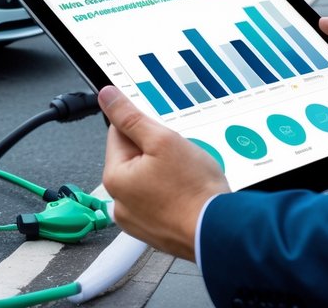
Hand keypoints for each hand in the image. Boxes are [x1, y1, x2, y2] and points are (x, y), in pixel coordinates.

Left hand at [99, 85, 229, 260]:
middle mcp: (120, 203)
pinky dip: (172, 193)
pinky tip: (188, 193)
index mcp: (115, 178)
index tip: (162, 134)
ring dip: (165, 172)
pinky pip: (159, 199)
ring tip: (186, 177)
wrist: (220, 231)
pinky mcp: (156, 229)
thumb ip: (130, 117)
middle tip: (180, 157)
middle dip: (157, 152)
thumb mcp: (162, 140)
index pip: (118, 133)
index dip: (144, 128)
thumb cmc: (194, 191)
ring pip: (148, 178)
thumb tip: (107, 97)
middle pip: (134, 158)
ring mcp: (138, 219)